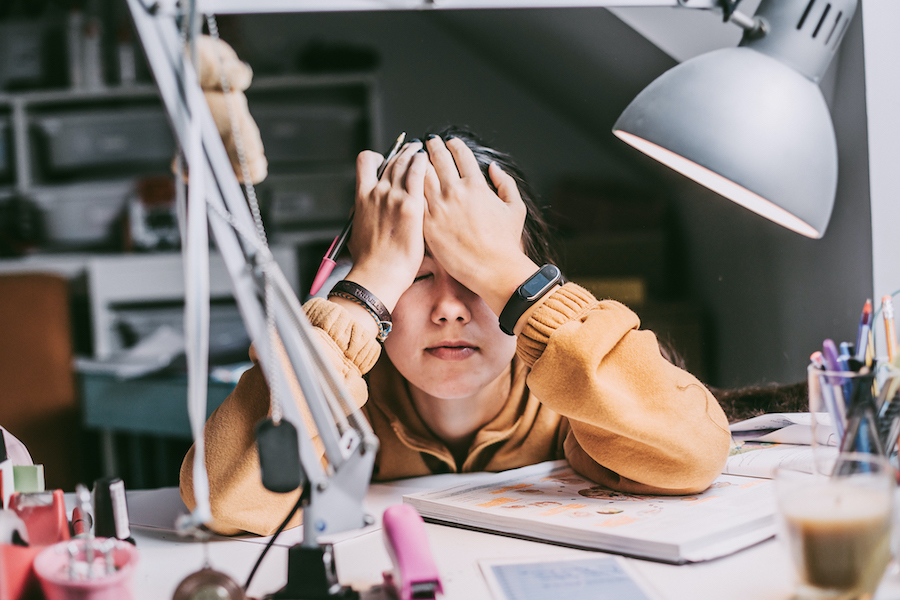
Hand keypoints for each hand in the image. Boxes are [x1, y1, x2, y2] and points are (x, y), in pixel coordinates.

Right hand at [344, 141, 427, 311]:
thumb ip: (364, 216)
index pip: (366, 161)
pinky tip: (428, 160)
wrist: (378, 274)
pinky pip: (418, 173)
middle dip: (403, 152)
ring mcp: (393, 197)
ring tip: (422, 151)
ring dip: (414, 153)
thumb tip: (366, 215)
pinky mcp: (410, 205)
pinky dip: (422, 162)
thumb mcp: (357, 232)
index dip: (379, 156)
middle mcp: (376, 192)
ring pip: (405, 162)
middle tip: (413, 150)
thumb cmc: (369, 261)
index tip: (387, 158)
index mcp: (362, 196)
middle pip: (391, 160)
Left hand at [423, 136, 537, 315]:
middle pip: (438, 159)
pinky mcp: (426, 224)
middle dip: (432, 146)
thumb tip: (493, 168)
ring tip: (414, 158)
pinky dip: (409, 186)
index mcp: (476, 185)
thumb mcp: (515, 208)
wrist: (492, 269)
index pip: (461, 155)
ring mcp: (439, 207)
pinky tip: (407, 183)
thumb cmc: (506, 243)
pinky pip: (413, 198)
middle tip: (428, 142)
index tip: (449, 141)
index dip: (454, 145)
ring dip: (417, 162)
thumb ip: (506, 183)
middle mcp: (455, 192)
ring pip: (421, 175)